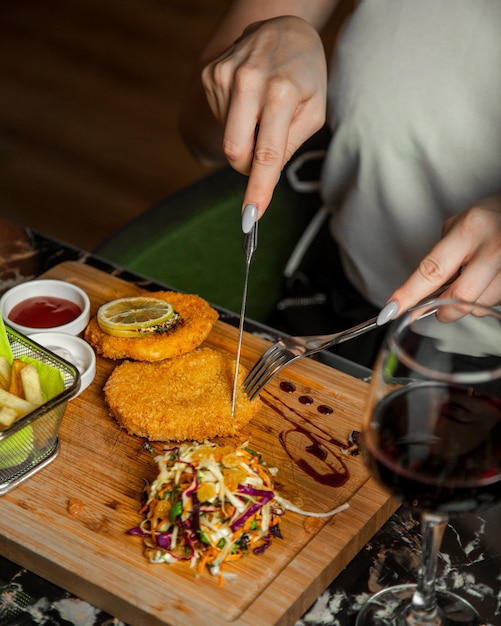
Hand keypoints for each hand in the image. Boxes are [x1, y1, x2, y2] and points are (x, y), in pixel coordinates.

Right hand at [201, 15, 327, 217]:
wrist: (283, 26)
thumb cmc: (305, 72)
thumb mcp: (314, 110)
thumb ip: (290, 145)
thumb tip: (263, 173)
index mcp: (281, 93)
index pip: (266, 153)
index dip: (258, 188)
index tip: (250, 215)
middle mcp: (248, 81)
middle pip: (235, 150)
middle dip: (248, 165)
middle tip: (264, 154)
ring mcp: (223, 76)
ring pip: (228, 136)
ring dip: (245, 135)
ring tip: (262, 108)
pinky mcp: (209, 75)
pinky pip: (220, 118)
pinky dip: (235, 119)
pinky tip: (248, 99)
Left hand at [379, 194, 500, 321]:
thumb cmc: (491, 217)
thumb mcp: (461, 225)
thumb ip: (442, 256)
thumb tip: (424, 291)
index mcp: (470, 230)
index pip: (432, 270)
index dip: (409, 293)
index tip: (391, 309)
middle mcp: (493, 247)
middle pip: (460, 296)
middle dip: (444, 309)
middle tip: (438, 308)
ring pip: (479, 304)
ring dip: (469, 302)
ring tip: (474, 279)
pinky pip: (495, 303)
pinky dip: (485, 298)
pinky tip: (487, 281)